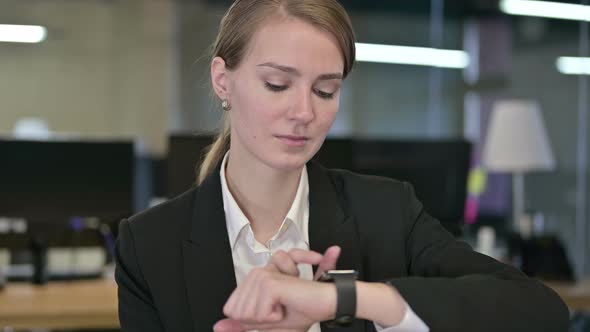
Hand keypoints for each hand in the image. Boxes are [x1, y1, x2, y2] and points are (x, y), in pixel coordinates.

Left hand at [213, 246, 340, 331]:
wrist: (325, 304)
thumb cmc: (302, 310)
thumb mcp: (267, 324)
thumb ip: (242, 325)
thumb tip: (217, 327)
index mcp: (253, 281)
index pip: (231, 310)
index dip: (251, 320)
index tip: (272, 311)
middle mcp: (255, 274)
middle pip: (237, 313)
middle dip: (259, 320)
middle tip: (280, 309)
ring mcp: (261, 276)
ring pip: (247, 315)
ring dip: (269, 319)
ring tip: (285, 305)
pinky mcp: (269, 283)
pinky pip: (259, 314)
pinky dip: (275, 317)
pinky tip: (288, 304)